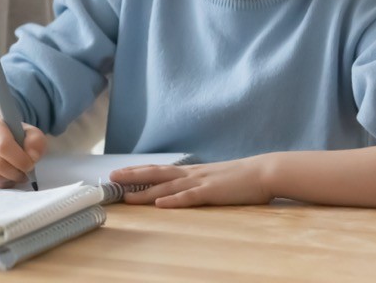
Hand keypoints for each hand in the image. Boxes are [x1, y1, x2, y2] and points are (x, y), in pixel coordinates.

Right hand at [0, 101, 45, 187]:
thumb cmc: (14, 137)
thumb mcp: (29, 133)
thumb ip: (36, 141)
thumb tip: (32, 157)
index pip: (2, 144)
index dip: (19, 158)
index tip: (30, 164)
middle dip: (15, 171)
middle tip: (26, 172)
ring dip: (9, 179)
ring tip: (18, 174)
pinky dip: (1, 185)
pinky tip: (8, 178)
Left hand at [110, 156, 272, 207]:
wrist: (264, 171)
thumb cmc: (241, 178)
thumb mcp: (214, 178)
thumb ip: (198, 183)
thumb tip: (183, 189)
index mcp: (192, 172)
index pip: (159, 170)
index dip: (139, 172)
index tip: (119, 173)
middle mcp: (191, 174)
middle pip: (156, 174)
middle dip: (132, 177)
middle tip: (111, 178)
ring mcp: (201, 182)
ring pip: (167, 187)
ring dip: (146, 192)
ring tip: (127, 196)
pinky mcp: (212, 192)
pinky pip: (190, 197)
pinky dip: (174, 201)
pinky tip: (160, 205)